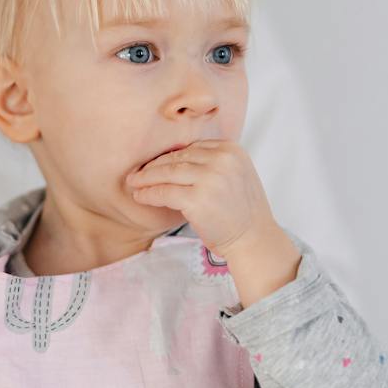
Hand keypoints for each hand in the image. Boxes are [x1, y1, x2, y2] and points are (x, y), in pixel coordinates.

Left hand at [126, 139, 279, 257]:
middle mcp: (222, 160)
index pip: (192, 148)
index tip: (155, 164)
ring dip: (146, 178)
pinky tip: (140, 197)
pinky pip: (164, 192)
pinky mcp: (197, 199)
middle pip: (178, 158)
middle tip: (137, 173)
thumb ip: (214, 163)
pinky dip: (149, 194)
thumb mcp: (236, 175)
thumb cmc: (242, 212)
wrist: (254, 239)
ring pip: (167, 172)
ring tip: (134, 183)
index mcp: (232, 150)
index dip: (169, 156)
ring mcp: (209, 178)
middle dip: (154, 166)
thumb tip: (177, 158)